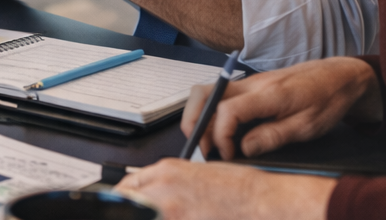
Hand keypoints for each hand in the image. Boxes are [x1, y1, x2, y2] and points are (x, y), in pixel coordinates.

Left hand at [115, 158, 336, 219]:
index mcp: (167, 171)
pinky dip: (165, 219)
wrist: (264, 202)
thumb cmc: (240, 188)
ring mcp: (172, 210)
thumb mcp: (197, 175)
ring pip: (142, 213)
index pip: (126, 188)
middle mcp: (164, 190)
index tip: (120, 206)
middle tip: (133, 213)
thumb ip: (169, 184)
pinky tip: (178, 219)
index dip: (121, 200)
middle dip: (129, 211)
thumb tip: (150, 198)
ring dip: (147, 215)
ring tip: (163, 214)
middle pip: (128, 203)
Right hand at [183, 57, 380, 159]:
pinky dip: (212, 112)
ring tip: (207, 141)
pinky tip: (222, 131)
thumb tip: (244, 148)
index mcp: (268, 94)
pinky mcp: (250, 85)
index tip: (229, 155)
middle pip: (204, 93)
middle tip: (201, 148)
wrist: (339, 75)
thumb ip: (273, 136)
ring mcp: (249, 82)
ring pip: (207, 91)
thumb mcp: (307, 127)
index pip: (227, 110)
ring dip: (199, 115)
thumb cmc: (327, 100)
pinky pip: (220, 94)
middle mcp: (252, 83)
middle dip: (194, 121)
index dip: (221, 136)